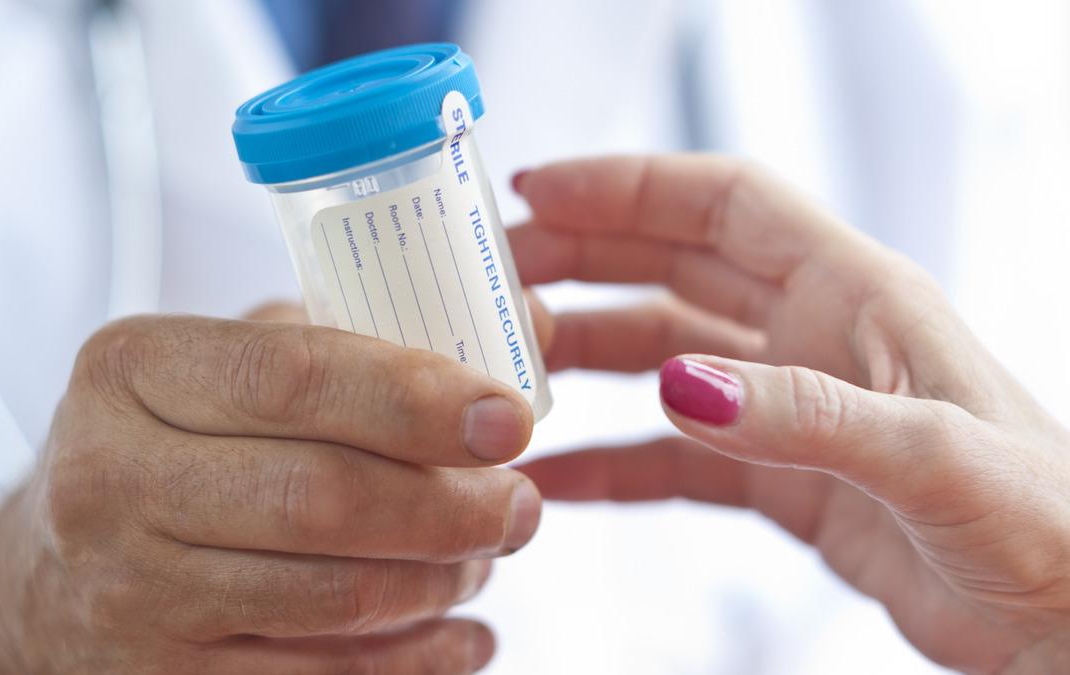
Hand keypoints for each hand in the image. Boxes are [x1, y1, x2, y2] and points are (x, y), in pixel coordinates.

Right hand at [0, 305, 539, 673]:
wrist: (48, 573)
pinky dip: (416, 660)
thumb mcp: (234, 364)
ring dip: (442, 581)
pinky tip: (460, 631)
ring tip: (485, 557)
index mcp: (134, 368)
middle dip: (452, 507)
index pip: (297, 376)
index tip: (510, 420)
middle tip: (520, 505)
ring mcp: (128, 592)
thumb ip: (363, 337)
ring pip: (334, 599)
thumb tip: (525, 327)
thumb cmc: (175, 445)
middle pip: (322, 498)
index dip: (418, 400)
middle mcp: (111, 478)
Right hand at [510, 156, 1069, 673]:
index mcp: (855, 295)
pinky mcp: (783, 480)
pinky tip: (561, 482)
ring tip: (511, 369)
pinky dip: (614, 465)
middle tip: (500, 271)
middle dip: (585, 257)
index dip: (630, 185)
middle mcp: (813, 337)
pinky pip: (676, 461)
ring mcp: (791, 409)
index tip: (540, 191)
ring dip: (588, 355)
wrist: (1068, 617)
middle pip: (676, 267)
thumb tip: (679, 385)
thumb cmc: (1045, 523)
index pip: (725, 203)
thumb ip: (805, 415)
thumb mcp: (933, 458)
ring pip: (663, 356)